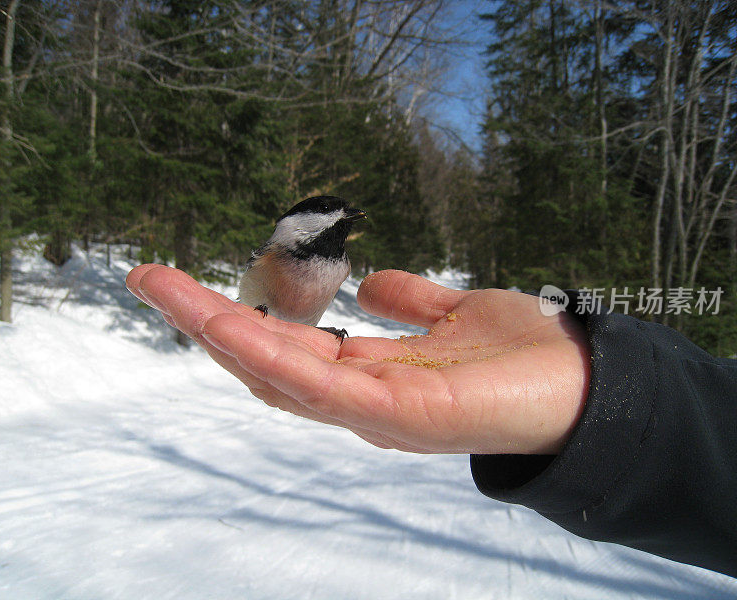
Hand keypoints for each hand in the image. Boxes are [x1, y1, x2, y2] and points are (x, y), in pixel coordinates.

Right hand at [126, 265, 589, 454]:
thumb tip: (369, 282)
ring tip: (165, 292)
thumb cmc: (525, 355)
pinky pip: (318, 385)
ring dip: (217, 333)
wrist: (587, 382)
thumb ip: (410, 304)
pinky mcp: (396, 415)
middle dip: (204, 322)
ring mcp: (373, 413)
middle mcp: (360, 401)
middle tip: (149, 280)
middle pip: (265, 363)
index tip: (192, 285)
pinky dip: (267, 354)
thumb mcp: (454, 315)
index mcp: (370, 375)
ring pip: (275, 375)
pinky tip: (226, 323)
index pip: (288, 349)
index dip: (237, 318)